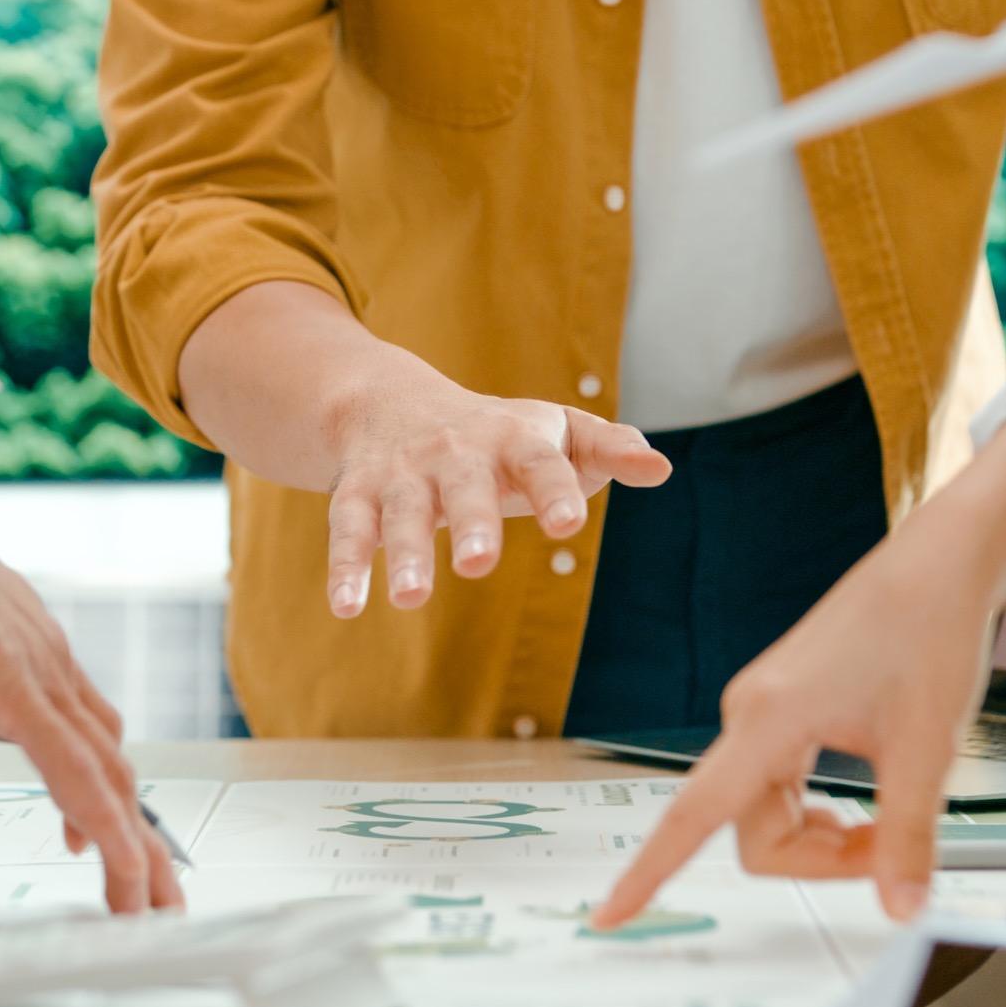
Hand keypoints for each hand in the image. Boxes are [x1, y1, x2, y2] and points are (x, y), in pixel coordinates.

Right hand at [0, 461, 179, 914]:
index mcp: (20, 655)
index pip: (83, 736)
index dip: (98, 793)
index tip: (98, 839)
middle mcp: (46, 664)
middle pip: (113, 766)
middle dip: (136, 836)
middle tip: (152, 895)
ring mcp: (36, 675)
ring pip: (109, 777)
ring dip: (134, 846)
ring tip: (148, 906)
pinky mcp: (12, 685)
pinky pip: (73, 770)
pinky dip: (103, 822)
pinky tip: (117, 866)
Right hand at [325, 385, 669, 615]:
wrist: (388, 399)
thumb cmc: (493, 433)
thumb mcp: (553, 431)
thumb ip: (607, 449)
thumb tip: (661, 470)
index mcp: (512, 439)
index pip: (540, 464)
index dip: (555, 491)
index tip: (569, 524)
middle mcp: (455, 453)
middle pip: (464, 486)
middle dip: (470, 522)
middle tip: (478, 564)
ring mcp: (403, 473)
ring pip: (401, 512)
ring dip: (405, 553)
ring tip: (411, 598)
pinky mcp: (358, 494)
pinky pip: (347, 530)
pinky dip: (345, 568)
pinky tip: (346, 607)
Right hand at [597, 519, 1005, 926]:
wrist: (938, 567)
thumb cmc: (928, 632)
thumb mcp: (928, 747)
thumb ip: (907, 835)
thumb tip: (900, 907)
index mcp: (768, 719)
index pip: (692, 816)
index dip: (647, 873)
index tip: (609, 916)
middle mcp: (749, 715)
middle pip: (754, 833)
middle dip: (820, 860)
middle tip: (891, 853)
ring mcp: (761, 714)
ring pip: (768, 815)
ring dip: (825, 838)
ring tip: (888, 823)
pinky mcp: (780, 713)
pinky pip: (779, 789)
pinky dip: (821, 812)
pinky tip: (864, 801)